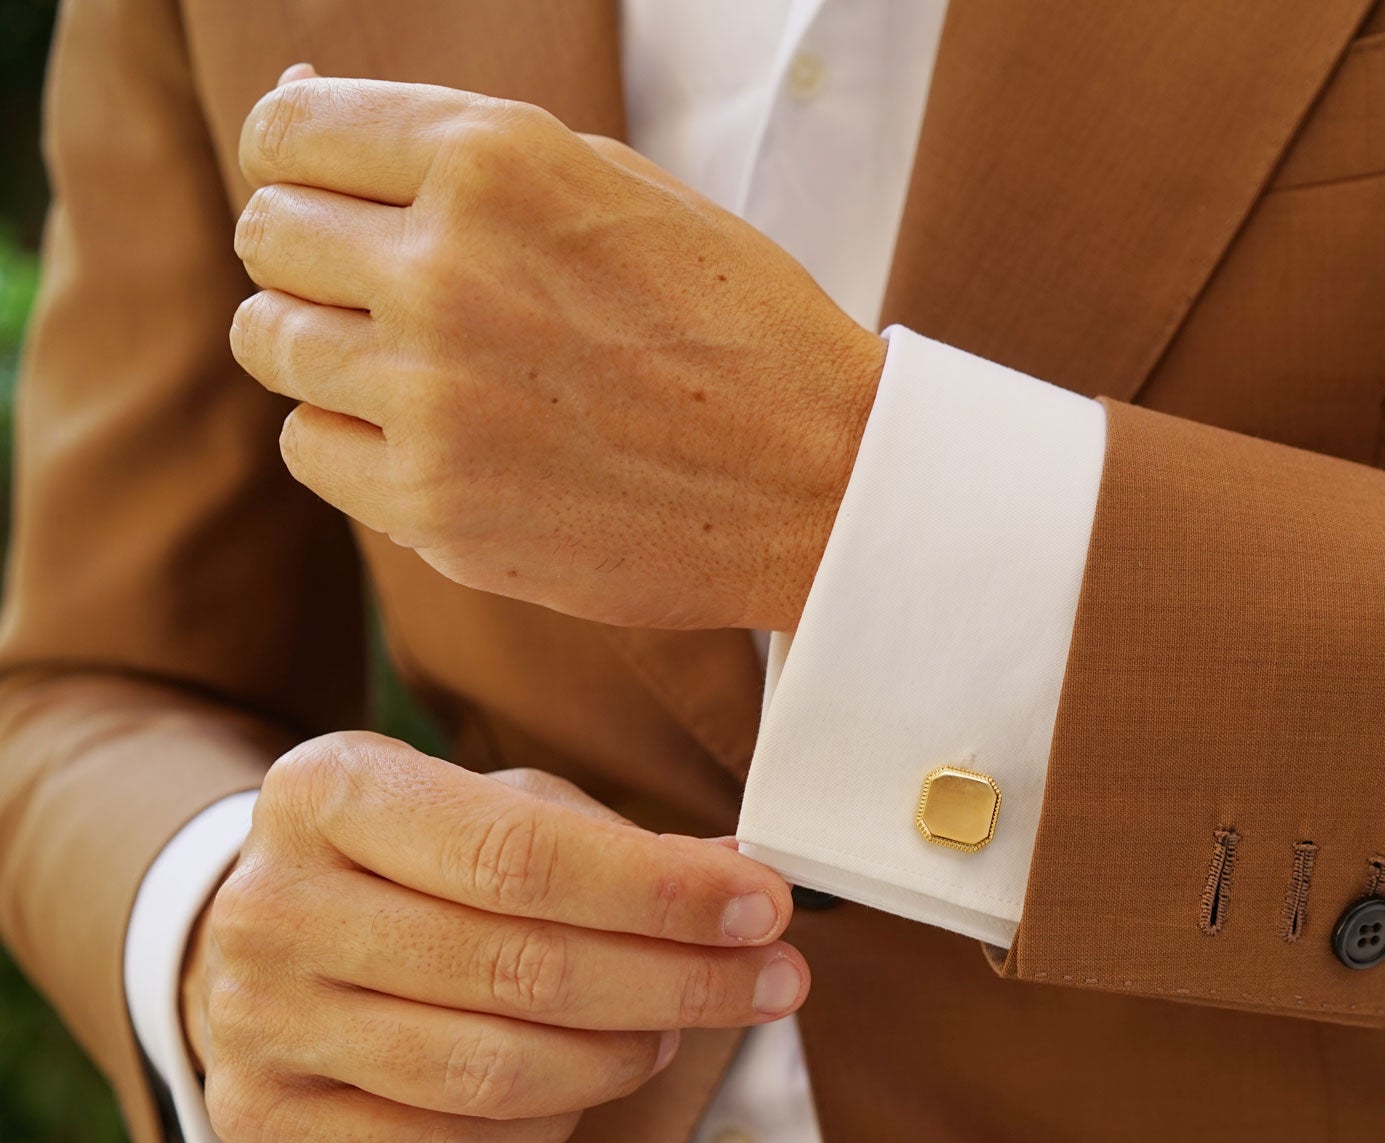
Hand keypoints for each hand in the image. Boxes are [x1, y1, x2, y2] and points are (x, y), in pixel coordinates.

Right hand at [178, 731, 805, 1142]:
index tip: (763, 907)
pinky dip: (544, 1125)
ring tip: (676, 1029)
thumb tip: (738, 881)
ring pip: (491, 1070)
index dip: (660, 892)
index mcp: (331, 791)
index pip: (523, 855)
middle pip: (520, 968)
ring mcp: (255, 1020)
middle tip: (771, 980)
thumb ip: (609, 840)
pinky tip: (586, 1085)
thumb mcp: (491, 804)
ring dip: (621, 1058)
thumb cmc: (406, 858)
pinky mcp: (261, 1120)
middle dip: (678, 980)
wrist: (252, 931)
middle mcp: (275, 905)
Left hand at [228, 69, 885, 632]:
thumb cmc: (729, 322)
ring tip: (422, 368)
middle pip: (268, 236)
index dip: (300, 160)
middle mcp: (446, 269)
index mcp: (494, 161)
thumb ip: (460, 149)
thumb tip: (299, 104)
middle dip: (315, 256)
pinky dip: (356, 441)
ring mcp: (433, 395)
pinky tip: (442, 438)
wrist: (821, 480)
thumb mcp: (613, 183)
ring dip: (327, 349)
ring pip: (272, 344)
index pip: (289, 130)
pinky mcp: (434, 503)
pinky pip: (312, 448)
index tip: (331, 194)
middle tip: (396, 292)